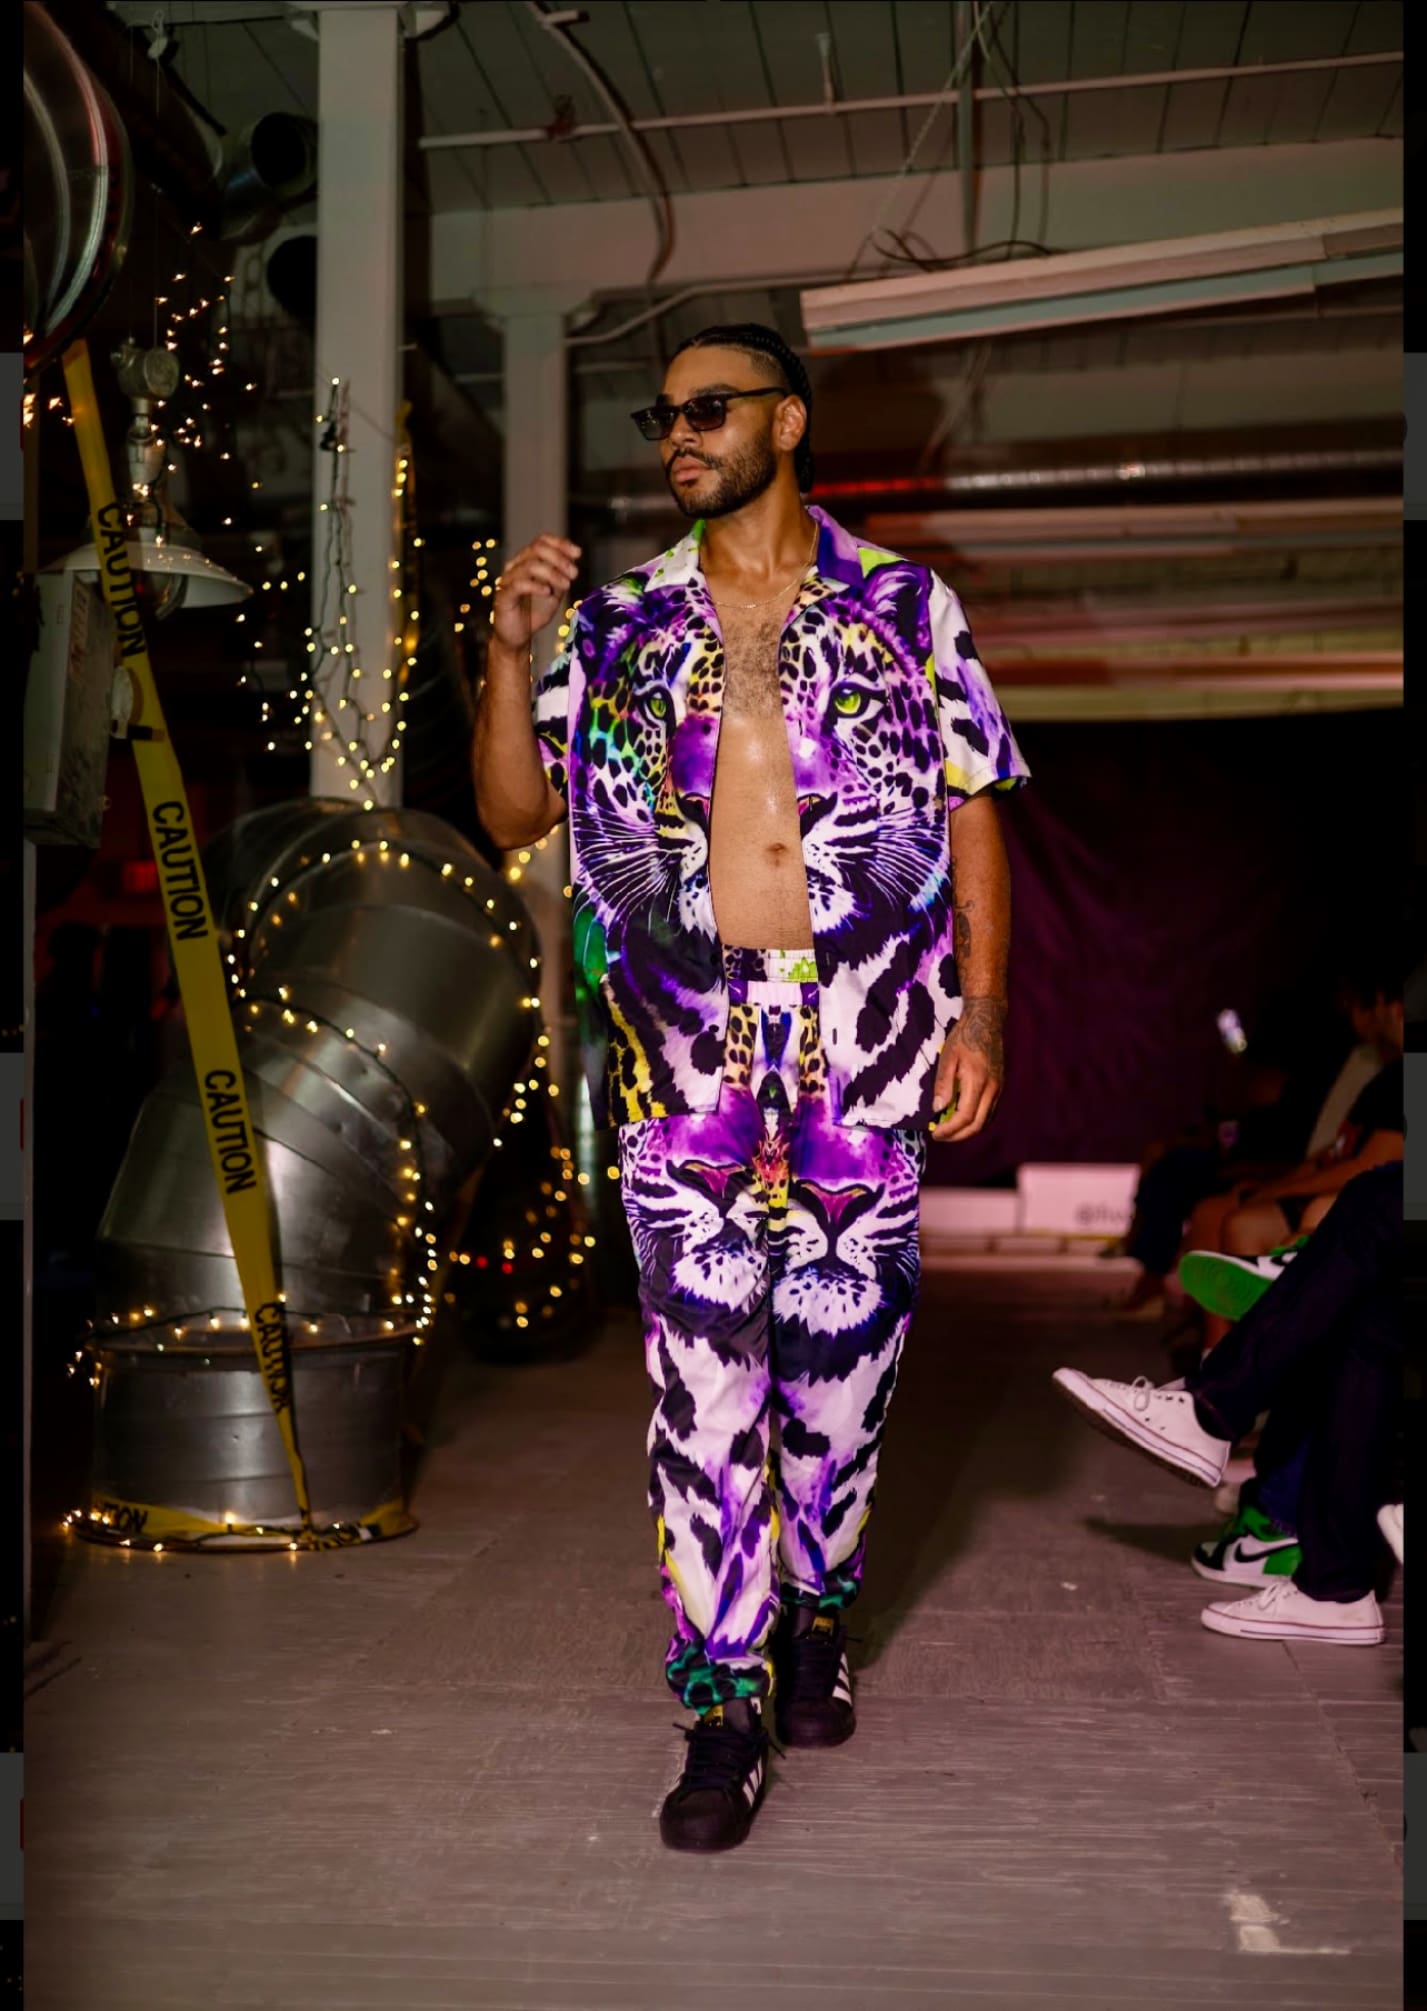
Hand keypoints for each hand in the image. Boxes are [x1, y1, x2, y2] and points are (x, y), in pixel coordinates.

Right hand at [489, 534, 580, 651]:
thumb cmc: (533, 613)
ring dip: (552, 573)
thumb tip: (573, 561)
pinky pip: (519, 584)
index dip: (560, 543)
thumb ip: (561, 577)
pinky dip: (536, 585)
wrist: (518, 637)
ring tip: (566, 585)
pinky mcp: (503, 596)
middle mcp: (515, 566)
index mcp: (526, 561)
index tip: (577, 553)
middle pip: (536, 549)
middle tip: (573, 573)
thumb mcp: (554, 593)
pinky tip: (548, 592)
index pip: (541, 541)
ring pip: (530, 565)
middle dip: (560, 559)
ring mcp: (508, 580)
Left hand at [930, 998, 1004, 1141]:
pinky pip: (990, 1112)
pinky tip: (961, 1117)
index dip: (950, 1130)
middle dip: (958, 1135)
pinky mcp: (1000, 1086)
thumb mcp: (947, 1057)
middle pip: (978, 1125)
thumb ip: (943, 1085)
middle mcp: (993, 1089)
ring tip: (948, 1129)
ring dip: (967, 1130)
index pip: (965, 1117)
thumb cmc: (964, 1037)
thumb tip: (938, 1110)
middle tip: (940, 1136)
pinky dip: (976, 1121)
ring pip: (986, 1121)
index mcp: (978, 1082)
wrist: (987, 1021)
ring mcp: (999, 1088)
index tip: (935, 1133)